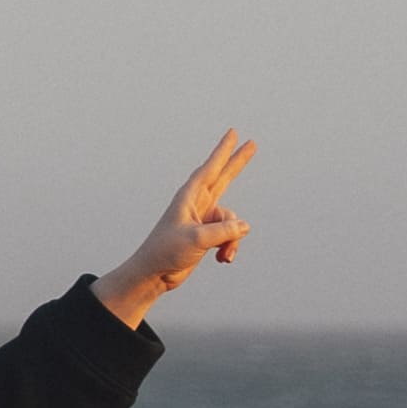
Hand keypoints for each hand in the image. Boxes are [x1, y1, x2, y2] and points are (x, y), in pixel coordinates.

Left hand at [99, 131, 255, 320]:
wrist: (154, 274)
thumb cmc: (166, 252)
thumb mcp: (197, 239)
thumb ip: (225, 231)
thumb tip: (245, 226)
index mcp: (188, 198)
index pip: (210, 168)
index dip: (223, 151)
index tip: (232, 133)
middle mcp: (197, 204)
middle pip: (224, 177)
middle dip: (239, 162)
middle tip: (253, 143)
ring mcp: (203, 220)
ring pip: (233, 221)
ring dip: (233, 239)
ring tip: (222, 255)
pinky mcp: (207, 235)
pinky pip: (230, 236)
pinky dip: (230, 248)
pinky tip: (222, 259)